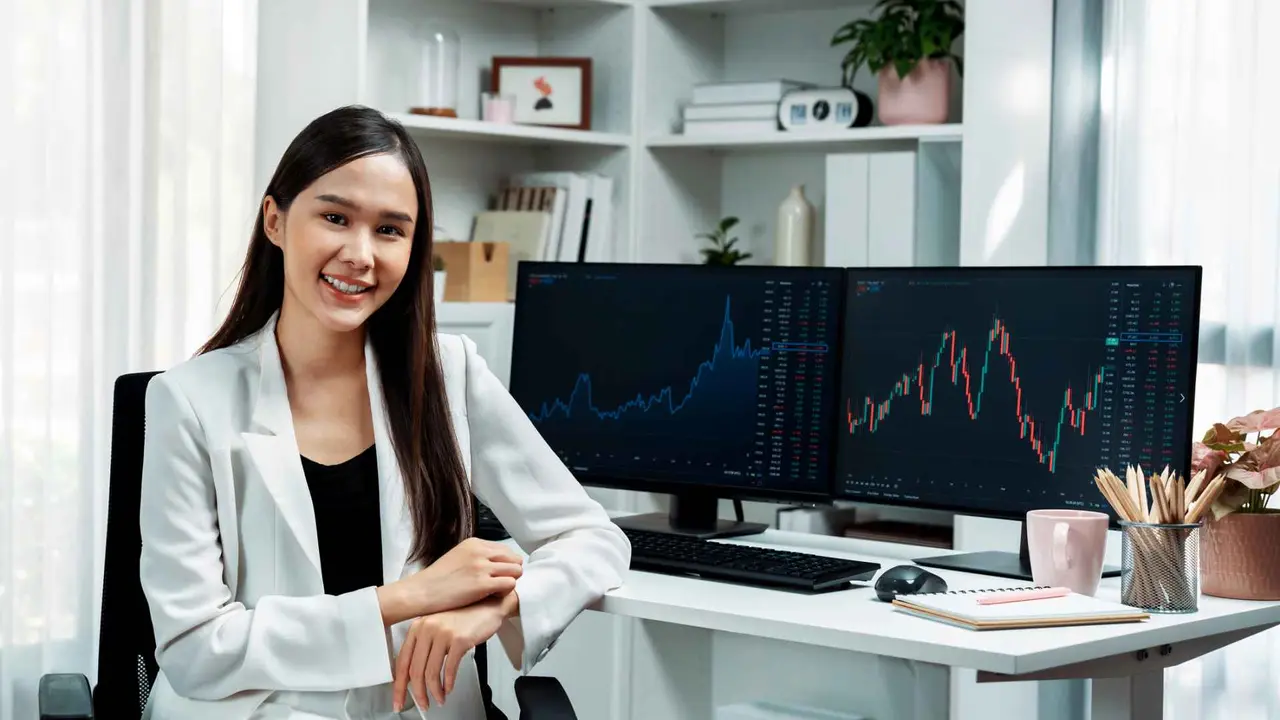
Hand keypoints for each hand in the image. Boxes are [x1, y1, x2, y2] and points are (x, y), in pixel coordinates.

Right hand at [377, 537, 521, 625]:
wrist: (422, 592)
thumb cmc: (437, 578)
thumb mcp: (458, 556)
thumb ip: (477, 555)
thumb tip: (497, 562)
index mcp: (475, 543)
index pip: (506, 549)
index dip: (505, 564)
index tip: (497, 574)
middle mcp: (480, 552)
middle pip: (514, 559)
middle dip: (511, 572)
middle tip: (499, 584)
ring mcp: (482, 567)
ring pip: (516, 571)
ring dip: (510, 582)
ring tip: (496, 590)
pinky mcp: (483, 584)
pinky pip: (510, 584)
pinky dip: (506, 591)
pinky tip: (493, 596)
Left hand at [391, 595, 510, 711]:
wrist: (488, 605)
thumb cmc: (464, 618)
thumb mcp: (437, 628)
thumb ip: (424, 646)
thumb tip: (414, 676)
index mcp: (417, 626)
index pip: (402, 661)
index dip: (399, 686)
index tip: (399, 700)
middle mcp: (427, 628)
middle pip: (415, 670)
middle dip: (417, 693)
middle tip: (422, 704)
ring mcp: (443, 632)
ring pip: (431, 672)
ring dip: (434, 691)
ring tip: (439, 699)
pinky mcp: (459, 639)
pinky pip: (449, 668)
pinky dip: (448, 683)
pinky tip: (449, 688)